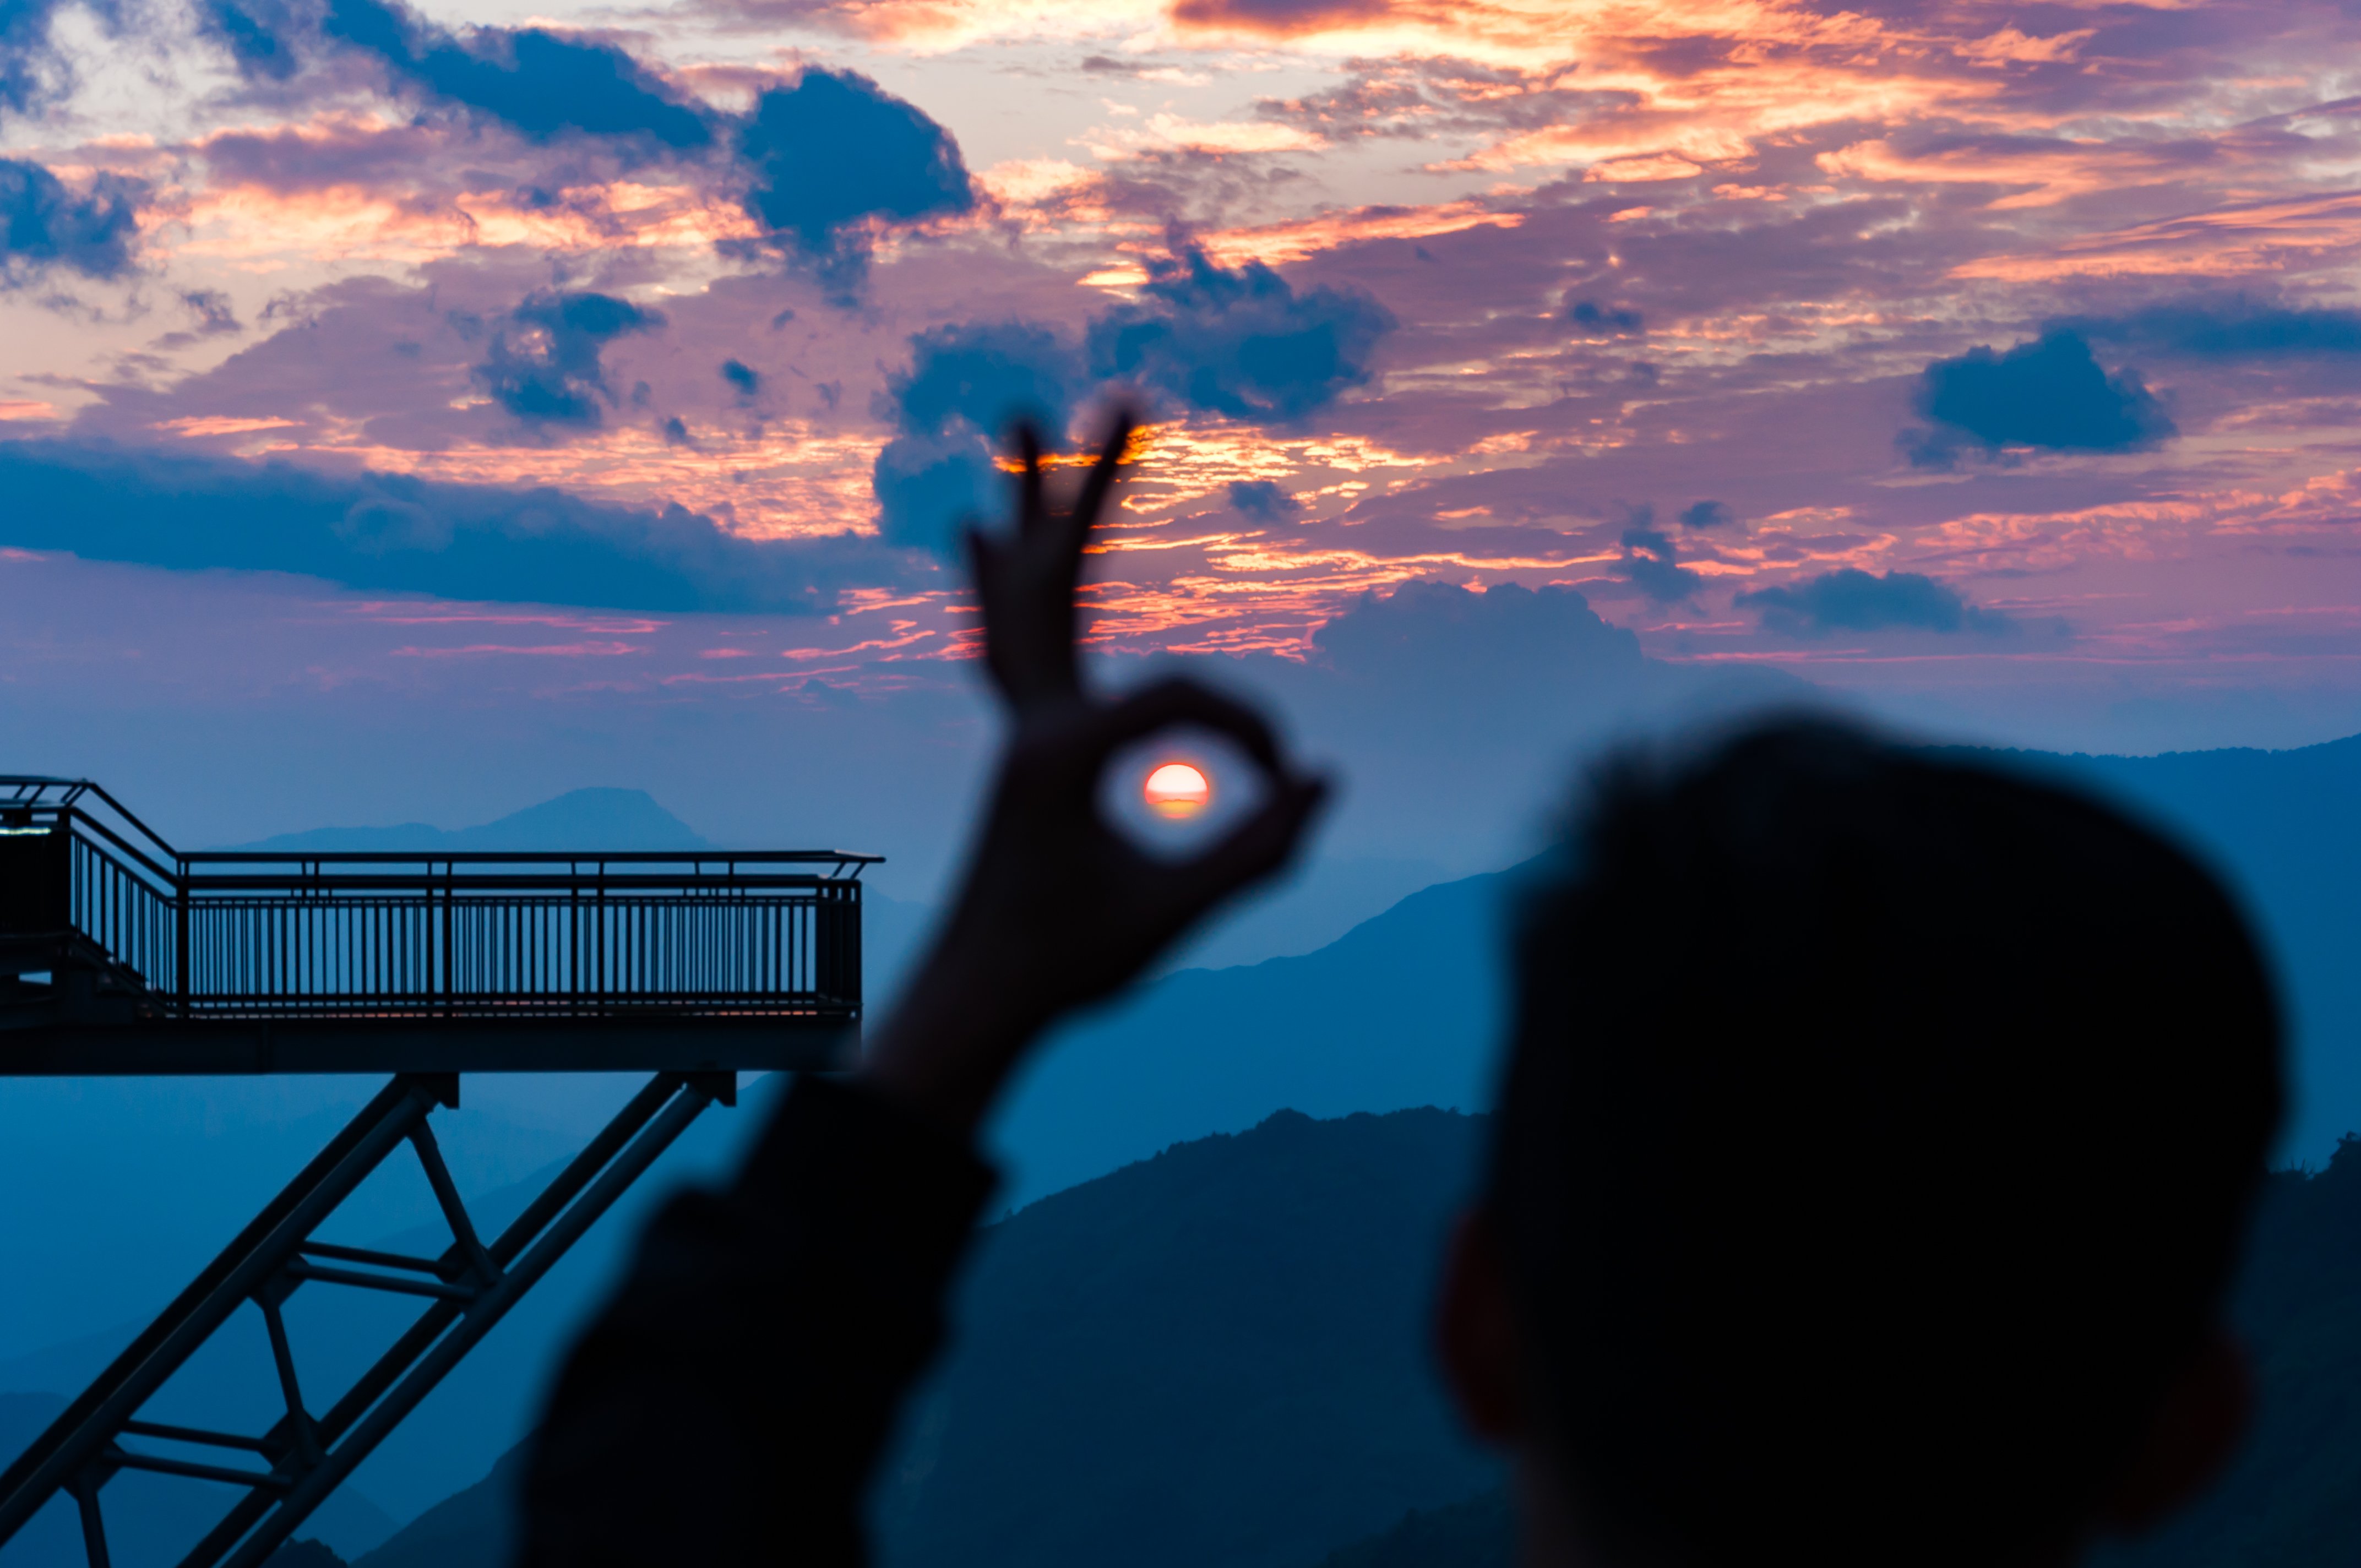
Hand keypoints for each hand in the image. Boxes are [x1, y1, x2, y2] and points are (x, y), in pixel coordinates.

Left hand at [859, 414, 1330, 1131]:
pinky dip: (1000, 586)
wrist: (979, 1004)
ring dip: (1032, 509)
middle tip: (1124, 394)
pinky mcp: (1023, 747)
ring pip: (1025, 596)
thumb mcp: (1173, 918)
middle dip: (1092, 484)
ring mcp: (1018, 730)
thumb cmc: (1071, 967)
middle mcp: (1029, 725)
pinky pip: (1008, 642)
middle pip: (1064, 576)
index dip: (1247, 732)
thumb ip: (1255, 852)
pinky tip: (974, 538)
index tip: (1287, 785)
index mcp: (1060, 754)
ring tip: (1019, 419)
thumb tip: (1324, 781)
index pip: (1180, 699)